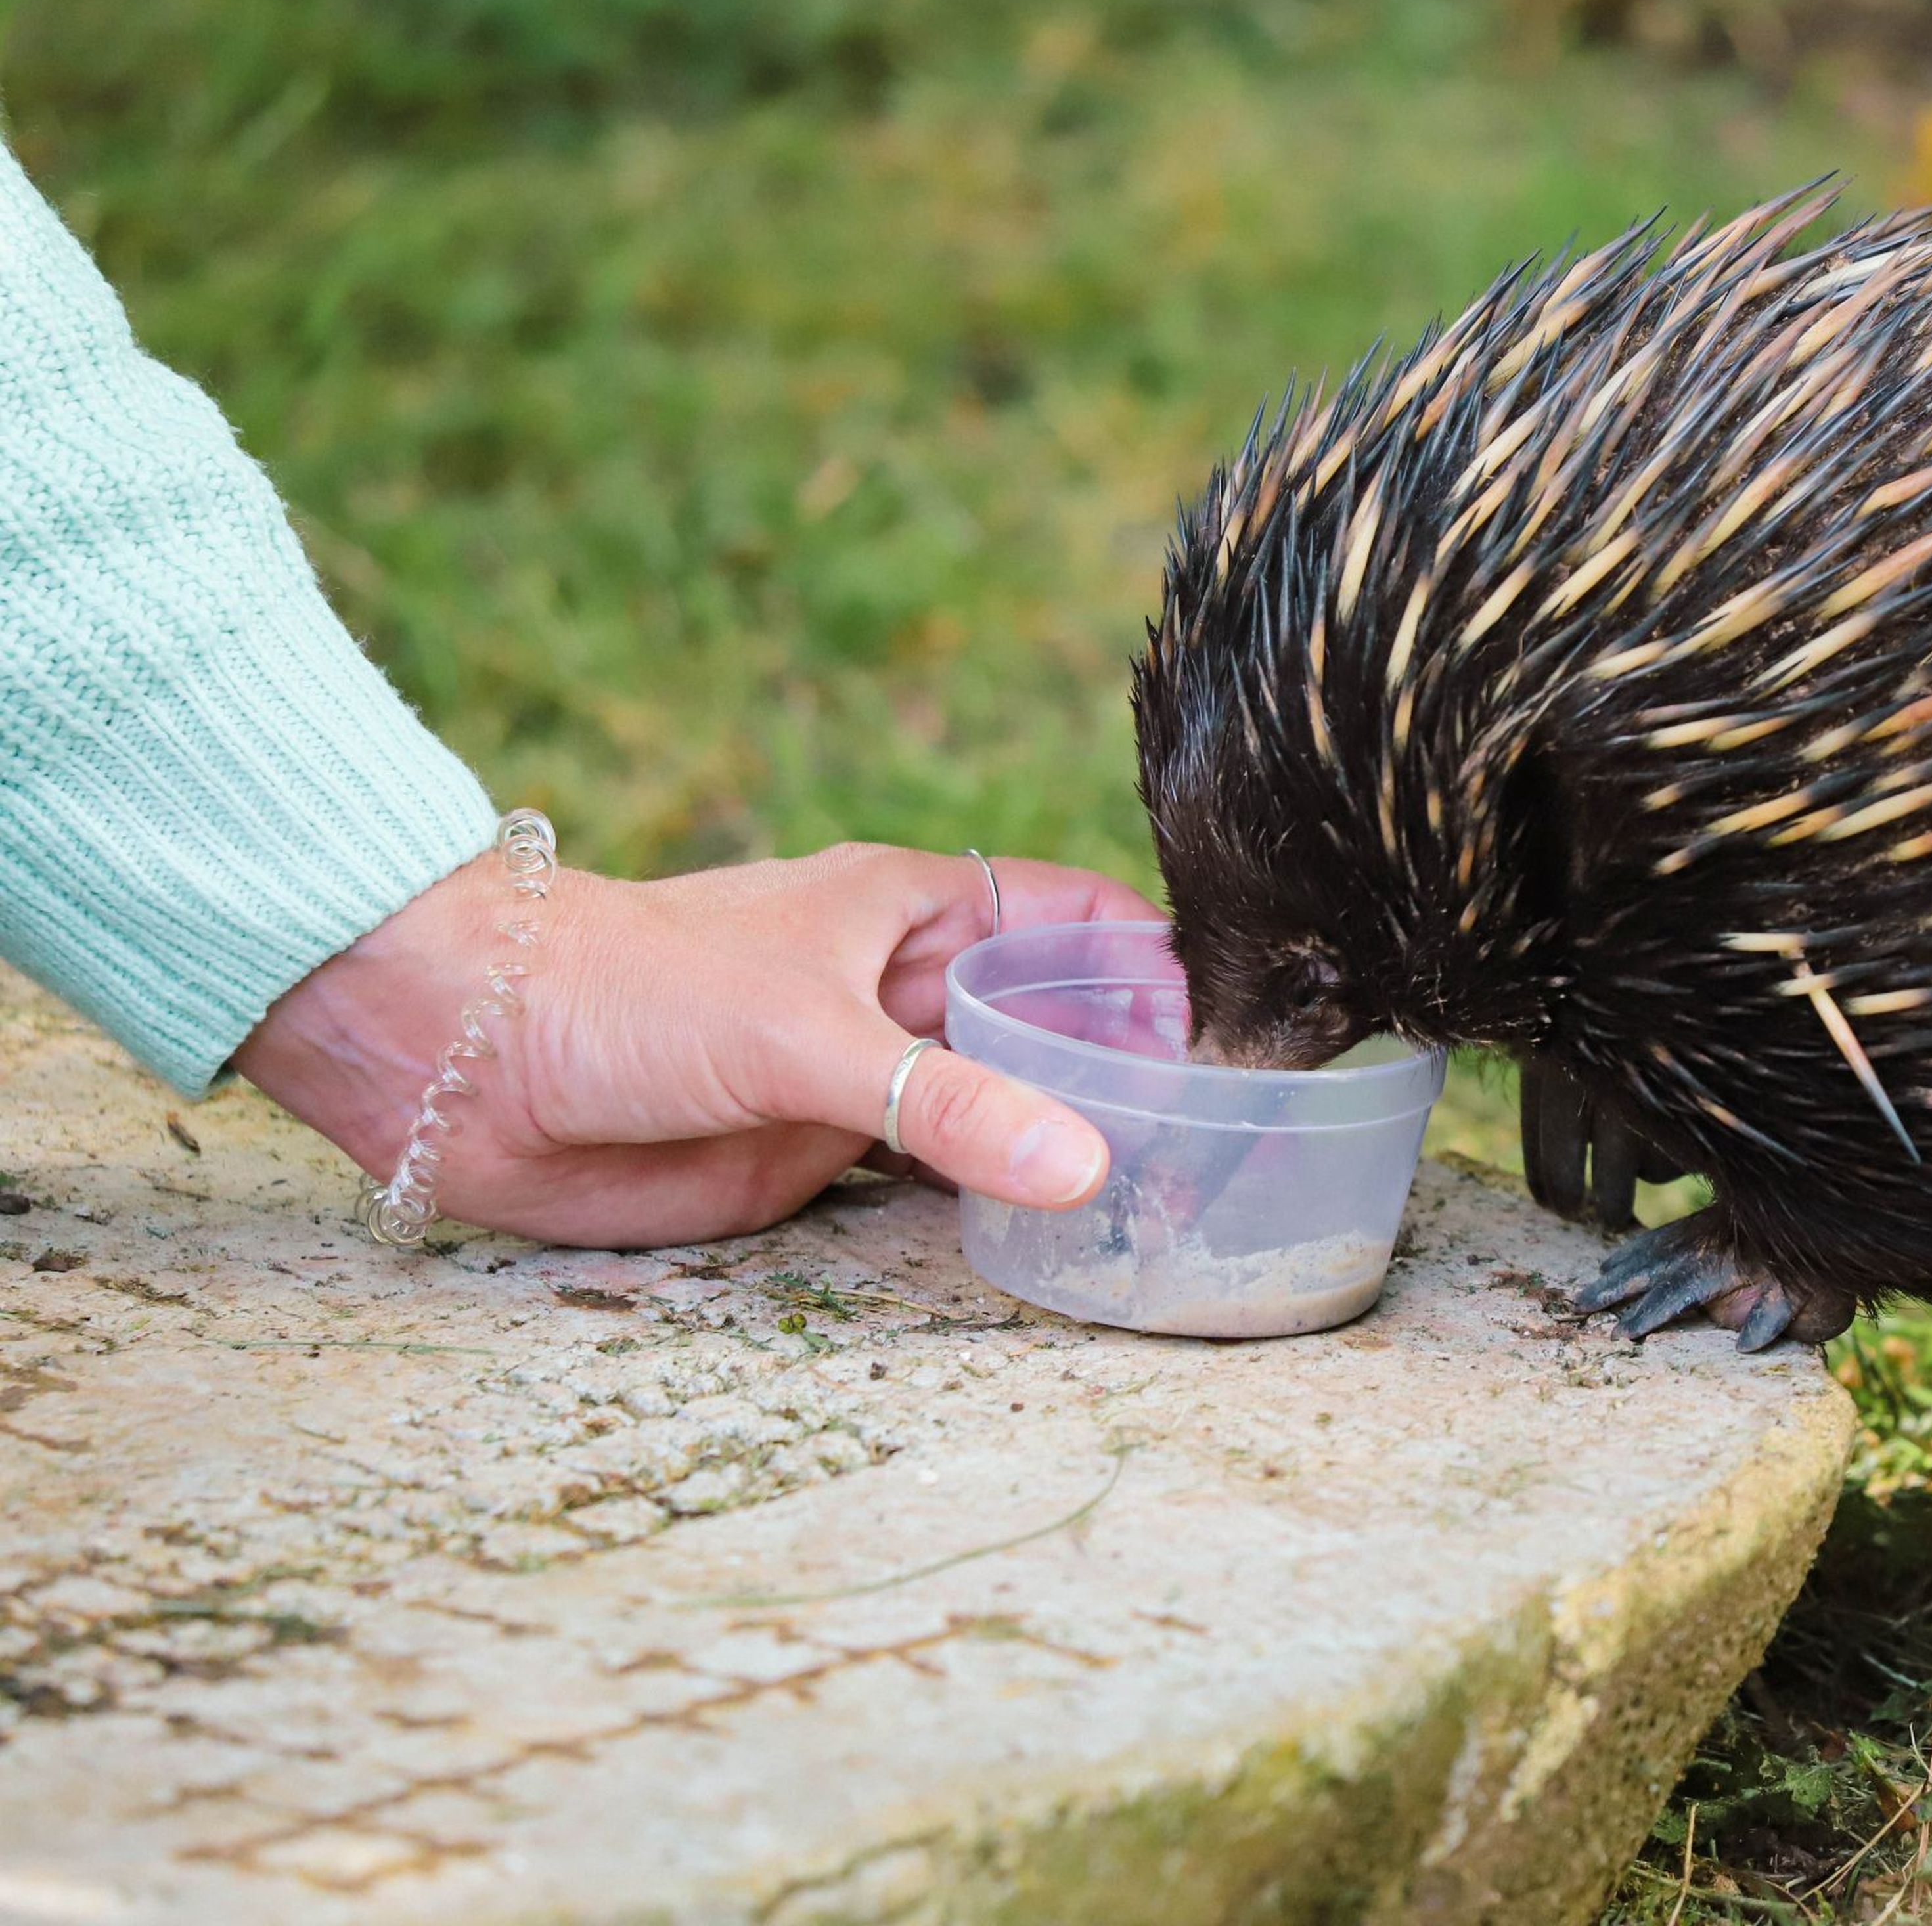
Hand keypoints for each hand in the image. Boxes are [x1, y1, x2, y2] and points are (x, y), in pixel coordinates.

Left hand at [235, 842, 1161, 1246]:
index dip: (1158, 957)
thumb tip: (1084, 1167)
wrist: (470, 1057)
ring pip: (1001, 1103)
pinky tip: (1064, 1235)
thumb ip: (947, 1102)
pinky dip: (993, 1201)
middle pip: (1052, 1017)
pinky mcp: (823, 1155)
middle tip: (1236, 1138)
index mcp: (914, 908)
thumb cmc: (632, 987)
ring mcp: (869, 1075)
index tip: (1248, 1019)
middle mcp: (906, 987)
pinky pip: (934, 1177)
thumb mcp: (806, 1035)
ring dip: (1070, 1140)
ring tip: (1179, 1196)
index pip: (1073, 915)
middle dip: (1132, 1064)